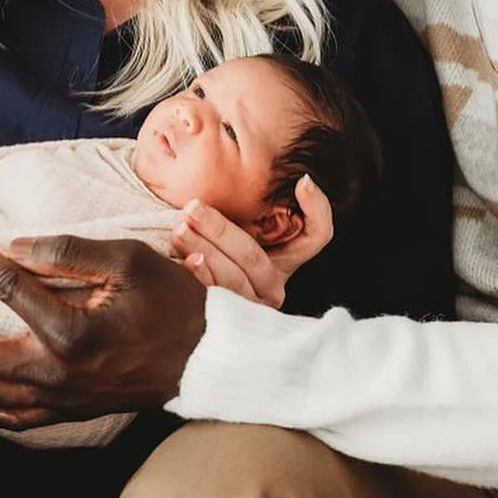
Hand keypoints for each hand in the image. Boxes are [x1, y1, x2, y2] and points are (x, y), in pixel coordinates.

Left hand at [0, 227, 206, 429]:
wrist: (206, 357)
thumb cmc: (172, 300)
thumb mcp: (128, 259)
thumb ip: (67, 251)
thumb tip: (14, 246)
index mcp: (70, 330)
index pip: (6, 288)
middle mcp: (56, 373)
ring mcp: (59, 399)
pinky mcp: (65, 413)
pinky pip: (6, 419)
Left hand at [172, 174, 333, 305]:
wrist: (191, 300)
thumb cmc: (218, 249)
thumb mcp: (239, 228)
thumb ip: (252, 206)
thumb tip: (293, 179)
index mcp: (286, 260)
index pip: (316, 235)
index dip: (316, 209)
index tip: (302, 182)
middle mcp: (273, 285)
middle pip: (254, 256)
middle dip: (220, 230)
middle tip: (192, 208)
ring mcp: (251, 305)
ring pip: (234, 278)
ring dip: (205, 250)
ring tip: (180, 230)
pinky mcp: (227, 319)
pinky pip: (215, 297)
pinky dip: (201, 277)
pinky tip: (187, 261)